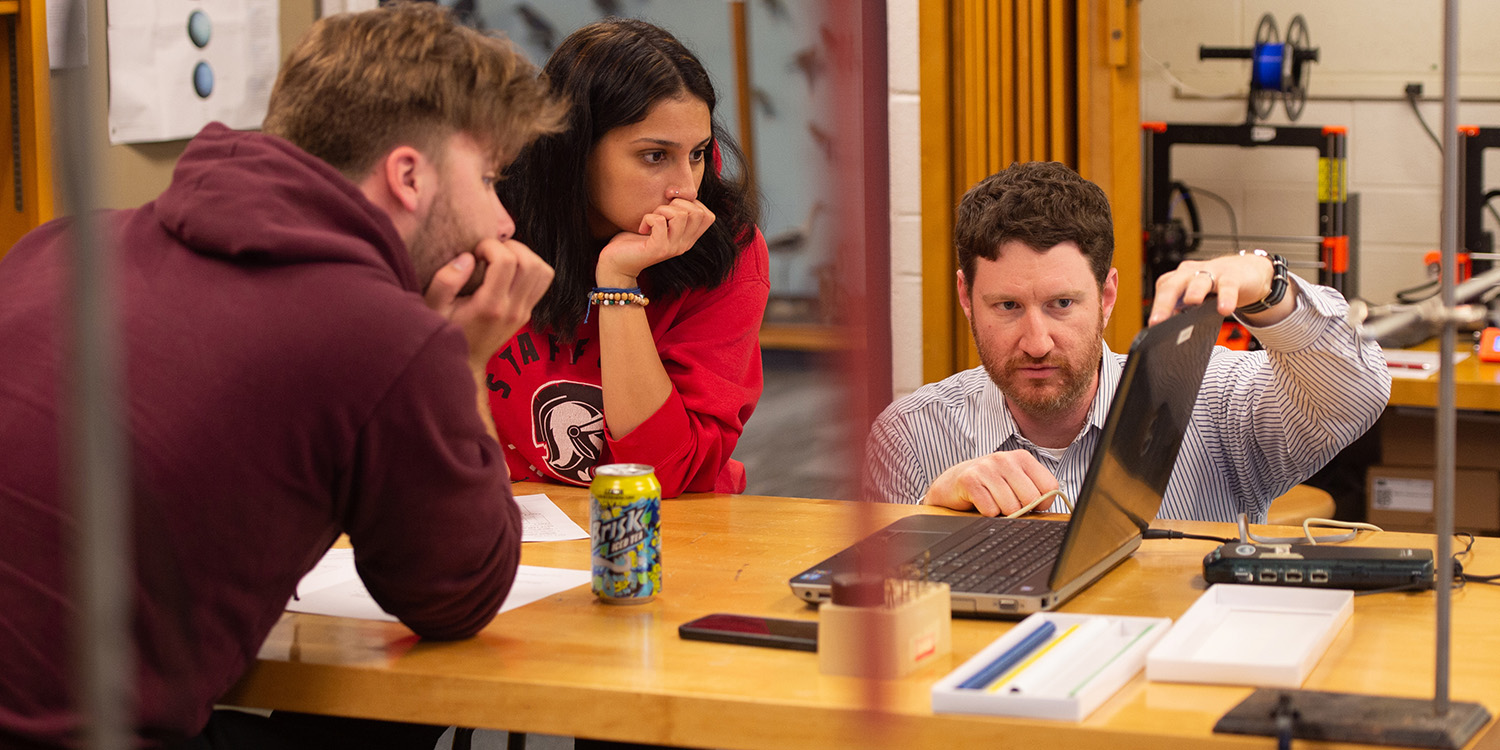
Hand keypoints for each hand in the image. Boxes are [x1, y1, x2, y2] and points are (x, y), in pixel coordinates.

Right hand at [424, 238, 553, 367]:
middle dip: (511, 247)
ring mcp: (523, 312)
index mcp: (490, 306)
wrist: (466, 362)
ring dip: (525, 255)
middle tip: (491, 251)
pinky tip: (510, 270)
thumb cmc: (447, 331)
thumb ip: (445, 281)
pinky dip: (531, 268)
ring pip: (543, 271)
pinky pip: (542, 282)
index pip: (506, 262)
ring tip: (502, 257)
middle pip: (530, 263)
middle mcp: (512, 309)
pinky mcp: (527, 312)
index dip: (491, 246)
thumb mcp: (433, 307)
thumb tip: (467, 258)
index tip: (476, 251)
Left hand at [595, 198, 714, 285]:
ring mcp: (672, 248)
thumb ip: (672, 210)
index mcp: (688, 238)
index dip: (692, 202)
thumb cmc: (635, 239)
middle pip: (697, 212)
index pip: (708, 216)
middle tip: (659, 212)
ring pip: (681, 215)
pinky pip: (659, 221)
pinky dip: (648, 218)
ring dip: (662, 210)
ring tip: (650, 219)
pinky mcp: (658, 249)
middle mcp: (684, 244)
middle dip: (676, 203)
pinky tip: (642, 227)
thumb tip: (676, 190)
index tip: (672, 202)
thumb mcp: (660, 222)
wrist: (617, 263)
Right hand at [921, 450, 1059, 516]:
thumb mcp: (1015, 482)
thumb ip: (1034, 490)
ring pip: (1010, 507)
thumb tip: (1045, 507)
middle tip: (1006, 504)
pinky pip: (990, 510)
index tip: (1030, 504)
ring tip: (992, 501)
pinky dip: (986, 513)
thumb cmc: (988, 485)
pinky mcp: (969, 480)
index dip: (1042, 503)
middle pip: (1031, 499)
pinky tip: (979, 502)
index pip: (1049, 486)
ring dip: (1001, 512)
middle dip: (1020, 510)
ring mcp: (986, 467)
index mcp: (1022, 457)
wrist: (951, 483)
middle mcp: (1004, 458)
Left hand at [1147, 252, 1284, 324]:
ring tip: (1191, 302)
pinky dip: (1226, 297)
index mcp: (1179, 279)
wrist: (1246, 270)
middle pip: (1173, 285)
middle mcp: (1191, 274)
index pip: (1163, 290)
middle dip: (1163, 303)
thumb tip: (1171, 336)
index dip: (1157, 308)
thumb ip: (1184, 312)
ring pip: (1199, 281)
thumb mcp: (1197, 297)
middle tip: (1158, 321)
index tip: (1152, 327)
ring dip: (1194, 292)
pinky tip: (1224, 309)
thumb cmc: (1216, 286)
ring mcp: (1212, 272)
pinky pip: (1228, 286)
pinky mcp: (1233, 276)